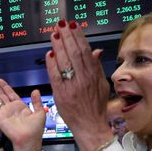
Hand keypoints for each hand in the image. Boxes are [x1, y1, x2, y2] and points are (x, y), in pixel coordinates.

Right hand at [0, 78, 44, 150]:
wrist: (28, 140)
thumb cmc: (35, 130)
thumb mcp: (40, 112)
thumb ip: (36, 101)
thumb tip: (35, 91)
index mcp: (20, 106)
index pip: (10, 93)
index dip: (5, 86)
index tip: (0, 81)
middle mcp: (11, 109)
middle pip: (1, 94)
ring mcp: (4, 113)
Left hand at [46, 20, 113, 150]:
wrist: (90, 125)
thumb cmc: (96, 106)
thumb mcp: (102, 84)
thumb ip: (97, 67)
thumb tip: (96, 51)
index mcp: (94, 75)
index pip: (85, 51)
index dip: (79, 36)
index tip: (73, 25)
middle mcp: (84, 79)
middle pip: (75, 53)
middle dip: (67, 37)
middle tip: (61, 24)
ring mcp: (72, 86)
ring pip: (65, 62)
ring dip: (59, 47)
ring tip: (54, 34)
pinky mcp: (61, 94)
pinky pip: (55, 76)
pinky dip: (52, 64)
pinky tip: (49, 54)